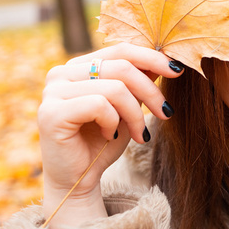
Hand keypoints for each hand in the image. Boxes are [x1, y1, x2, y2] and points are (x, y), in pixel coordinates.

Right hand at [37, 43, 183, 226]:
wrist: (79, 179)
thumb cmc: (104, 141)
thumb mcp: (128, 106)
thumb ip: (138, 81)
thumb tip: (165, 59)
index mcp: (79, 66)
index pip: (121, 50)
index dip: (152, 58)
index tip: (177, 71)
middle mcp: (62, 73)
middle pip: (122, 67)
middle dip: (151, 92)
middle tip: (167, 113)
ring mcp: (53, 91)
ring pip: (115, 88)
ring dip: (135, 114)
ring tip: (139, 134)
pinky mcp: (52, 113)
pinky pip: (99, 105)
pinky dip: (114, 122)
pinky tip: (110, 135)